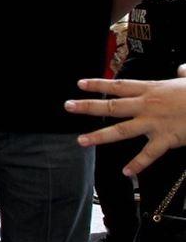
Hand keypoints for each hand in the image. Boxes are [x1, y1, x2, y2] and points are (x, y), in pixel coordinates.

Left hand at [65, 64, 185, 174]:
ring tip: (81, 141)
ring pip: (121, 130)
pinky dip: (137, 164)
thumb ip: (183, 74)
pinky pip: (149, 154)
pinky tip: (125, 172)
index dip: (98, 84)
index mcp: (152, 89)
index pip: (119, 86)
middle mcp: (148, 105)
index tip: (79, 84)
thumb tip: (181, 69)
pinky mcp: (167, 138)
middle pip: (112, 105)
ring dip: (100, 136)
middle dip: (88, 106)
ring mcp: (155, 122)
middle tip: (67, 106)